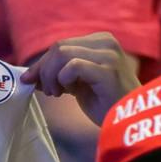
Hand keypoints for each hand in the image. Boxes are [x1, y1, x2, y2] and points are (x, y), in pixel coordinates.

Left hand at [19, 32, 140, 125]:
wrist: (130, 121)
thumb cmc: (106, 104)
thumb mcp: (78, 84)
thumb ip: (59, 74)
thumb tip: (30, 74)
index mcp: (100, 41)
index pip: (61, 45)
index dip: (42, 62)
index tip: (30, 79)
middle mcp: (106, 42)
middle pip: (59, 47)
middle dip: (44, 69)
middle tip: (47, 91)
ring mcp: (108, 54)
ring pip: (62, 53)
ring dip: (51, 75)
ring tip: (56, 93)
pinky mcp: (108, 69)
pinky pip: (73, 66)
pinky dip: (63, 79)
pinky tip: (67, 92)